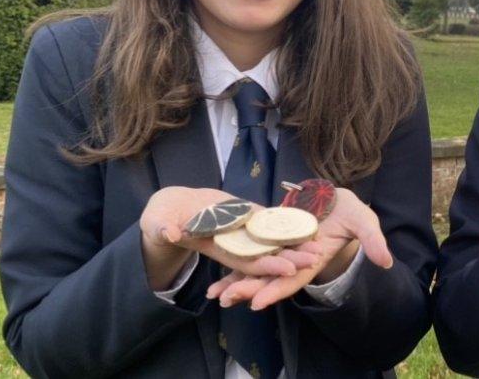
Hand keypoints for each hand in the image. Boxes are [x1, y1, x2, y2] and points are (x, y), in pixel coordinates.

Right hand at [139, 186, 322, 290]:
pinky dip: (284, 218)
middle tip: (317, 256)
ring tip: (319, 238)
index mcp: (217, 247)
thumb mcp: (159, 223)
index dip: (268, 264)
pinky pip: (266, 217)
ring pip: (271, 236)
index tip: (289, 268)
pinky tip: (305, 216)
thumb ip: (165, 228)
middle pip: (266, 251)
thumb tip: (170, 232)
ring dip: (294, 239)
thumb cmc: (161, 220)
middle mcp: (233, 241)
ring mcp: (240, 227)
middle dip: (291, 256)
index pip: (246, 260)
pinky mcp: (242, 213)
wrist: (168, 210)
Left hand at [206, 188, 393, 309]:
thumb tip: (386, 261)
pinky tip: (215, 268)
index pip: (293, 278)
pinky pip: (250, 250)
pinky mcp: (270, 235)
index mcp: (312, 258)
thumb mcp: (363, 221)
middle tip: (225, 299)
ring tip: (213, 294)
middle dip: (247, 289)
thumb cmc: (350, 211)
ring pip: (256, 269)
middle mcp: (293, 259)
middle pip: (268, 278)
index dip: (276, 290)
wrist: (334, 197)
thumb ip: (372, 240)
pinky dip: (235, 260)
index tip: (258, 302)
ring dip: (235, 281)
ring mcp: (280, 248)